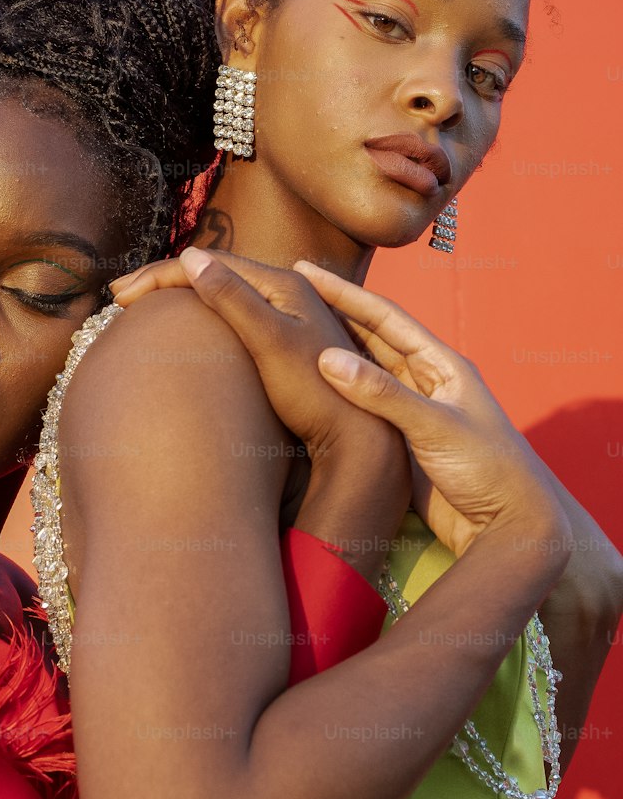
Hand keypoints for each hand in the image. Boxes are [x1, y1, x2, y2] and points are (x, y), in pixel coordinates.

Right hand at [114, 249, 398, 465]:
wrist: (358, 437)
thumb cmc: (316, 392)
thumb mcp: (270, 343)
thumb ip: (233, 300)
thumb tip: (190, 258)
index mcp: (285, 283)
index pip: (211, 265)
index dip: (160, 276)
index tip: (120, 296)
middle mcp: (291, 292)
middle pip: (217, 272)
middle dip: (165, 280)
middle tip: (120, 296)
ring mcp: (291, 317)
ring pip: (225, 292)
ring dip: (182, 295)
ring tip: (145, 306)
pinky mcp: (289, 342)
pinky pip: (235, 313)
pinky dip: (201, 314)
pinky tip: (190, 327)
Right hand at [295, 260, 569, 559]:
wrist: (510, 527)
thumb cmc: (489, 470)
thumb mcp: (435, 426)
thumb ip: (382, 395)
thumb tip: (327, 358)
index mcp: (442, 365)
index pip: (385, 318)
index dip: (344, 294)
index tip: (306, 271)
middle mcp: (425, 382)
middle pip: (370, 339)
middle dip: (331, 314)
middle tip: (289, 292)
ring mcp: (411, 413)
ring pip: (363, 373)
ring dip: (329, 351)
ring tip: (289, 330)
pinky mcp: (400, 443)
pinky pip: (360, 409)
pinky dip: (334, 394)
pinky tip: (307, 385)